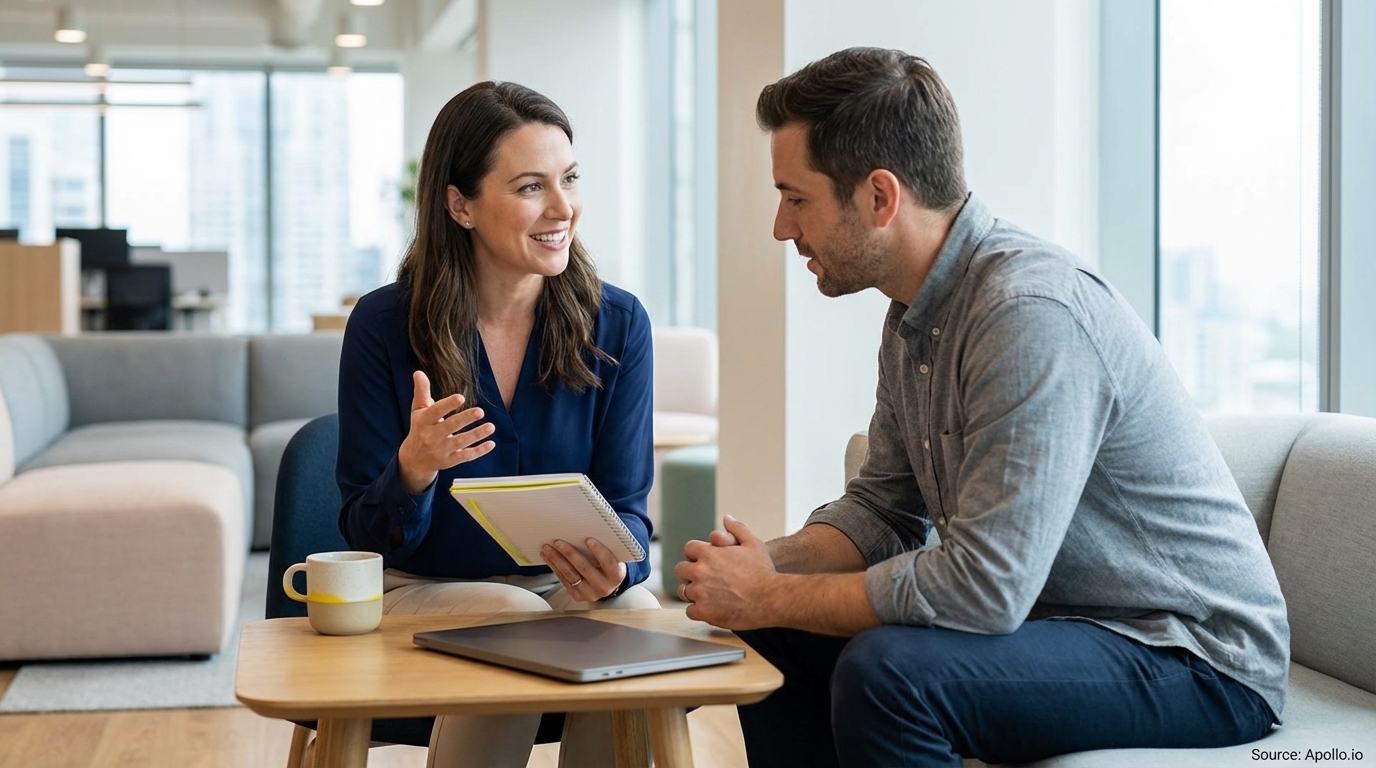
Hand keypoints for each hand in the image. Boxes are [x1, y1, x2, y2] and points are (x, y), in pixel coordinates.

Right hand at [397, 371, 495, 493]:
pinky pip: (465, 456)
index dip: (447, 405)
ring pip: (460, 442)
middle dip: (465, 419)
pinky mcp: (449, 461)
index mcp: (423, 421)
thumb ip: (421, 392)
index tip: (460, 397)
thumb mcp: (418, 410)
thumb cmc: (420, 429)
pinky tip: (491, 443)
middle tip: (480, 411)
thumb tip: (418, 372)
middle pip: (449, 427)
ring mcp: (440, 450)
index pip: (435, 412)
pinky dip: (479, 451)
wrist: (414, 460)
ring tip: (491, 426)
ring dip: (476, 435)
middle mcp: (431, 437)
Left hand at [542, 537, 628, 602]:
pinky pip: (564, 580)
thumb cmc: (608, 563)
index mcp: (616, 575)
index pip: (608, 562)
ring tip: (547, 548)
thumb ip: (604, 546)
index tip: (588, 539)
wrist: (607, 583)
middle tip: (558, 542)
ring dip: (557, 560)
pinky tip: (548, 557)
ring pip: (571, 575)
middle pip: (585, 568)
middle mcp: (604, 587)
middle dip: (570, 553)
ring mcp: (590, 593)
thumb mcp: (613, 555)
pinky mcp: (577, 596)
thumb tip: (584, 529)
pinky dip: (554, 567)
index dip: (598, 551)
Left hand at [675, 516, 776, 628]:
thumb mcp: (754, 544)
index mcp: (709, 553)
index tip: (703, 560)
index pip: (688, 549)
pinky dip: (698, 610)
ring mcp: (700, 593)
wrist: (770, 599)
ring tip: (707, 594)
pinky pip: (689, 611)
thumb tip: (727, 518)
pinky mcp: (704, 612)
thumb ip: (738, 528)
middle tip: (703, 578)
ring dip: (692, 591)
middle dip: (690, 572)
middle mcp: (700, 572)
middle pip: (680, 570)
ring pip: (683, 591)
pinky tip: (710, 608)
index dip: (696, 554)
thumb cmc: (763, 572)